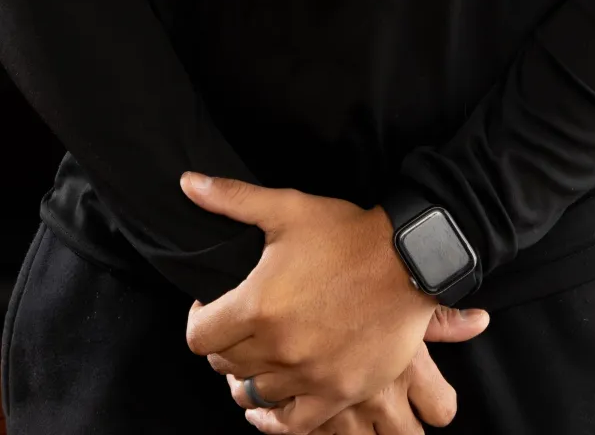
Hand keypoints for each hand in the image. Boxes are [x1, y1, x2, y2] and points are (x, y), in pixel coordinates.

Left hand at [180, 171, 488, 433]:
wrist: (407, 259)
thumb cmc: (345, 232)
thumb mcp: (287, 208)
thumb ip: (232, 198)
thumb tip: (187, 183)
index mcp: (257, 306)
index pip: (199, 337)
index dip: (198, 320)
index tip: (210, 308)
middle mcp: (278, 348)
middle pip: (225, 365)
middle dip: (225, 345)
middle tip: (238, 327)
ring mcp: (308, 375)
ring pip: (254, 394)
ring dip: (249, 375)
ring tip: (258, 356)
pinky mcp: (338, 392)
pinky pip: (292, 423)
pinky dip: (275, 418)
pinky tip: (271, 404)